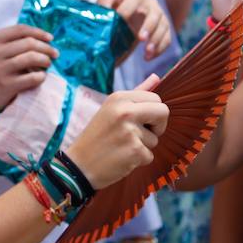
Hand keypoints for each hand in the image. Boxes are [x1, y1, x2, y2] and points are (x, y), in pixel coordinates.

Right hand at [0, 25, 56, 121]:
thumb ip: (4, 45)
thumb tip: (35, 41)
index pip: (19, 30)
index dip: (38, 32)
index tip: (50, 38)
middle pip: (28, 43)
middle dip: (46, 47)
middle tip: (53, 54)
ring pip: (32, 58)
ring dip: (45, 61)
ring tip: (47, 65)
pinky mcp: (5, 86)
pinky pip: (31, 78)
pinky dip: (41, 77)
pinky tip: (41, 78)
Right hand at [65, 74, 168, 189]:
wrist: (78, 165)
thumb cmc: (96, 137)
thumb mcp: (111, 109)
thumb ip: (136, 93)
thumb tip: (156, 76)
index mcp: (118, 98)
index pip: (155, 98)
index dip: (152, 112)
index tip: (141, 121)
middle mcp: (125, 111)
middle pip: (163, 112)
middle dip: (158, 125)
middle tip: (142, 134)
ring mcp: (130, 132)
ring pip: (155, 139)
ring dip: (143, 146)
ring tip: (121, 147)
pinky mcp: (135, 151)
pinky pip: (149, 155)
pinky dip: (138, 160)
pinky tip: (121, 158)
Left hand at [96, 0, 172, 59]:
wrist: (125, 10)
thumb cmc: (114, 4)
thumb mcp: (107, 0)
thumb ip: (103, 3)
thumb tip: (103, 12)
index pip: (133, 2)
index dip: (126, 13)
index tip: (118, 25)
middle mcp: (151, 3)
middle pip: (154, 14)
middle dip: (148, 27)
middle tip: (141, 39)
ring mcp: (159, 15)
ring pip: (163, 27)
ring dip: (156, 41)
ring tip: (146, 53)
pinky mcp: (164, 28)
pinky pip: (167, 39)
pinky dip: (160, 49)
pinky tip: (148, 57)